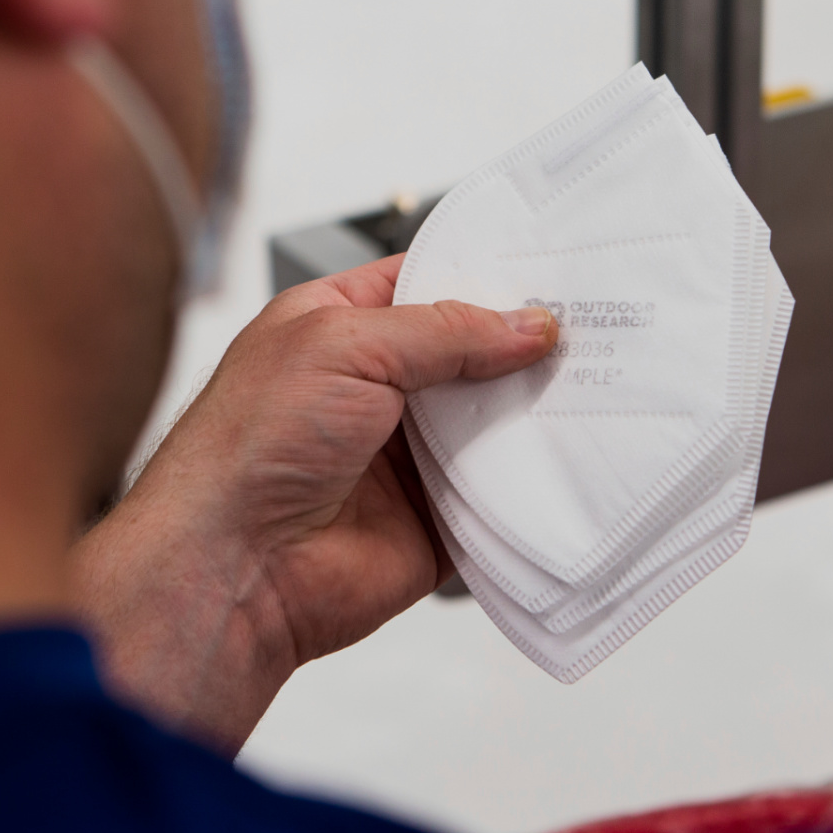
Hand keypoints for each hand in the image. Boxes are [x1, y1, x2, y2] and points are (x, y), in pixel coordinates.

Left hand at [72, 253, 555, 752]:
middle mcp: (376, 388)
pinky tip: (572, 453)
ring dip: (535, 410)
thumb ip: (447, 331)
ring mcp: (408, 455)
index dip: (486, 274)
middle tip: (590, 326)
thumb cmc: (251, 446)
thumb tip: (529, 325)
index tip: (551, 267)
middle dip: (524, 345)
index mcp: (340, 326)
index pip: (427, 283)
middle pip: (473, 354)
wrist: (235, 566)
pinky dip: (533, 479)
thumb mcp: (348, 346)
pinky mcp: (437, 518)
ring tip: (597, 383)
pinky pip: (501, 492)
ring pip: (495, 422)